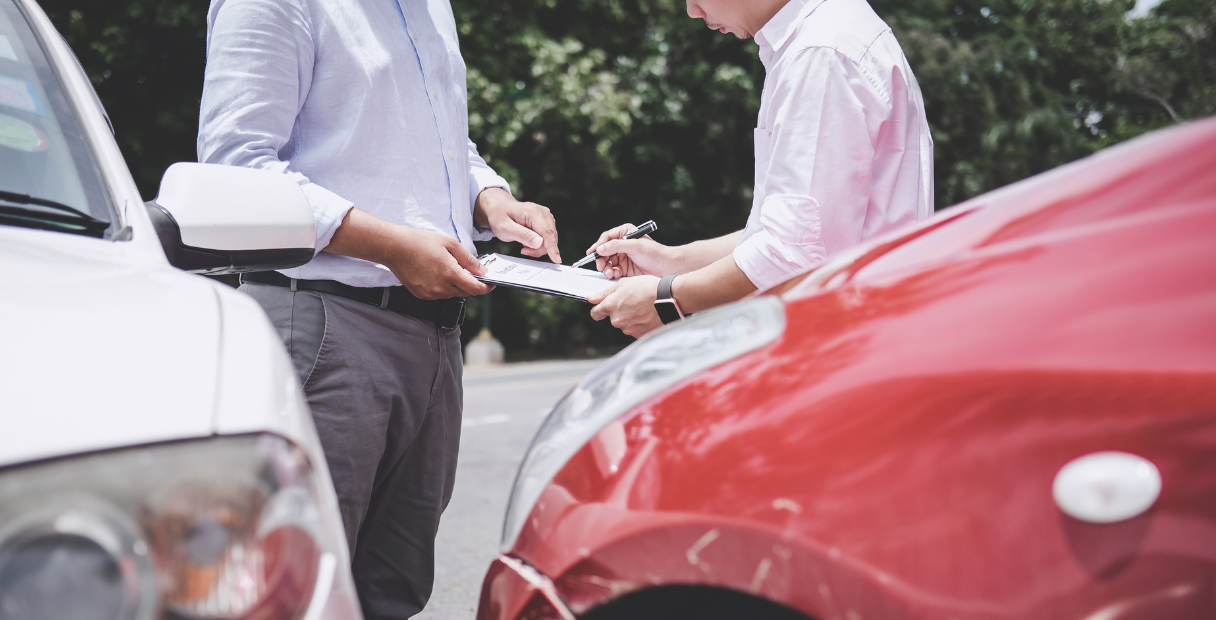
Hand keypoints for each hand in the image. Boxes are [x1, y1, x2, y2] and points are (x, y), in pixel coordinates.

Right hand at [325, 208, 491, 298]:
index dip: (486, 288)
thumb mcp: (449, 244)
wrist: (394, 247)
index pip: (475, 288)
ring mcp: (430, 293)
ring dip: (457, 285)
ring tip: (452, 269)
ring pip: (452, 294)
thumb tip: (482, 270)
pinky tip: (439, 273)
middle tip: (473, 272)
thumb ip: (468, 259)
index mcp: (450, 273)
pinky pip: (439, 294)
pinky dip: (444, 287)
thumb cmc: (420, 241)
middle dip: (472, 284)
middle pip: (465, 292)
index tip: (491, 284)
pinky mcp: (422, 295)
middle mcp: (441, 287)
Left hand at [475, 188, 560, 262]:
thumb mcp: (505, 228)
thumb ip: (522, 235)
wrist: (499, 208)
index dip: (552, 247)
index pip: (547, 232)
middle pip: (550, 237)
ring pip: (550, 239)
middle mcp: (542, 212)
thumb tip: (539, 243)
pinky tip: (528, 241)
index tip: (556, 259)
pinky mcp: (546, 221)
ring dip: (538, 247)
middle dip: (539, 249)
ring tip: (523, 245)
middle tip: (523, 250)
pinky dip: (539, 243)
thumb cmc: (500, 217)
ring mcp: (546, 216)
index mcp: (533, 212)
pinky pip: (548, 237)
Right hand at [587, 223, 675, 278]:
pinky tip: (615, 275)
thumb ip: (616, 246)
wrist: (667, 267)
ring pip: (607, 262)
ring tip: (610, 273)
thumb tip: (599, 248)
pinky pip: (613, 270)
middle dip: (602, 259)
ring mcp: (623, 256)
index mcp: (625, 233)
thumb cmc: (654, 253)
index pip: (607, 238)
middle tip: (601, 267)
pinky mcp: (625, 268)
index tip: (591, 253)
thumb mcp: (634, 246)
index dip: (598, 245)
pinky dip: (612, 273)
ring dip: (606, 268)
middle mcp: (623, 243)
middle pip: (604, 251)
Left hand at [588, 275, 663, 337]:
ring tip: (641, 307)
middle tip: (631, 302)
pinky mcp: (639, 334)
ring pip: (624, 324)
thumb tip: (592, 298)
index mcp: (610, 306)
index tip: (601, 308)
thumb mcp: (624, 284)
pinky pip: (635, 330)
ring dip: (630, 318)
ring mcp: (628, 329)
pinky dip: (639, 324)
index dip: (598, 310)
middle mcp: (617, 320)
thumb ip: (605, 293)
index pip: (595, 313)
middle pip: (612, 319)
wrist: (667, 298)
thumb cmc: (647, 288)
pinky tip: (646, 315)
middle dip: (619, 312)